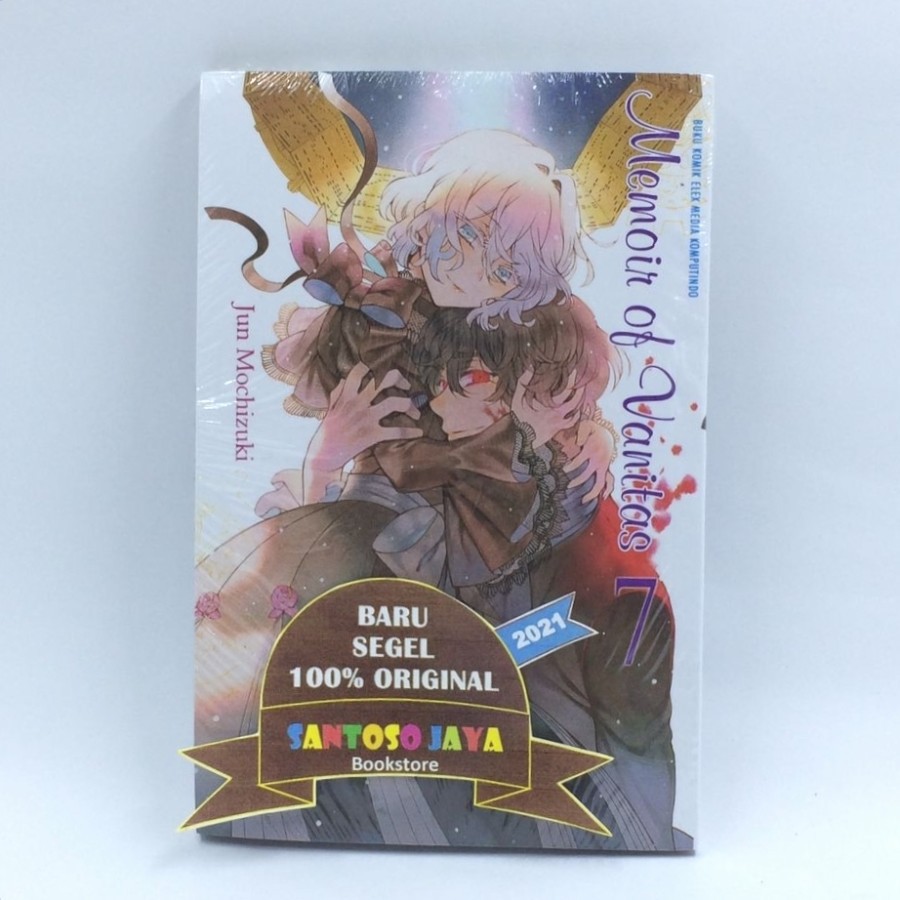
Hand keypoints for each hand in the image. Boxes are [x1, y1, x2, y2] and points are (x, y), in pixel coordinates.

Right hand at [303, 364, 422, 501]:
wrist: (323, 456)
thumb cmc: (327, 432)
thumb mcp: (330, 408)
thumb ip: (338, 393)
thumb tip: (344, 380)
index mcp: (346, 395)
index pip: (360, 371)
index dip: (374, 367)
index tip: (383, 372)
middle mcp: (358, 403)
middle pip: (384, 380)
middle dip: (400, 379)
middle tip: (406, 385)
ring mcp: (366, 418)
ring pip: (395, 402)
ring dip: (409, 405)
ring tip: (416, 412)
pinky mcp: (371, 435)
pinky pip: (396, 431)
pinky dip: (410, 432)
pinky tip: (418, 432)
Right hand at [511, 368, 584, 447]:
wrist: (519, 437)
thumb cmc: (519, 416)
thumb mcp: (518, 397)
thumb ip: (524, 381)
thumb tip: (531, 366)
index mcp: (549, 403)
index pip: (566, 388)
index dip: (571, 378)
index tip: (574, 370)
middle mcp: (557, 412)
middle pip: (575, 398)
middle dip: (579, 388)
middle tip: (581, 380)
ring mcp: (559, 421)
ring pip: (576, 409)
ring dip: (580, 399)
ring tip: (581, 391)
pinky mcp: (558, 428)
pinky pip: (572, 421)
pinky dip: (577, 414)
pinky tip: (577, 408)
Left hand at [561, 418, 615, 503]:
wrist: (609, 433)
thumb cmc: (595, 430)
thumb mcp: (587, 425)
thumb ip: (582, 432)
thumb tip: (579, 442)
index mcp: (591, 450)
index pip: (579, 461)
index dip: (571, 467)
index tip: (563, 469)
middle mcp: (599, 460)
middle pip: (587, 475)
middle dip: (577, 481)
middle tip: (568, 486)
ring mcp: (604, 466)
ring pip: (600, 483)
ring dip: (592, 493)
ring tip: (583, 501)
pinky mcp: (607, 469)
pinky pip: (610, 482)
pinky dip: (608, 490)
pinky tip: (603, 498)